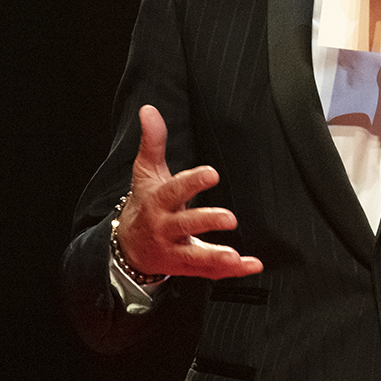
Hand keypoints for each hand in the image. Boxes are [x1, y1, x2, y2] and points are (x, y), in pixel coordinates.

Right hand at [114, 104, 263, 278]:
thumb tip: (149, 109)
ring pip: (194, 257)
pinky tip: (251, 265)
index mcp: (158, 201)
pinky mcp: (187, 266)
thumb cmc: (145, 202)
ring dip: (215, 256)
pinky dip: (231, 271)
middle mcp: (165, 227)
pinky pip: (209, 272)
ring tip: (234, 256)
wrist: (129, 247)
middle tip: (230, 218)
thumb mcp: (146, 172)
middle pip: (185, 225)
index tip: (212, 173)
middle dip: (206, 222)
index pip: (175, 190)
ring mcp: (175, 250)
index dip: (193, 182)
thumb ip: (152, 142)